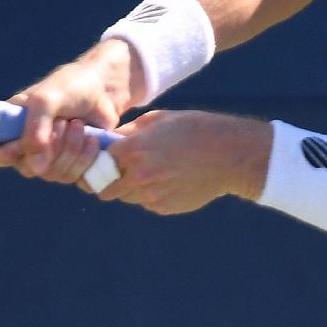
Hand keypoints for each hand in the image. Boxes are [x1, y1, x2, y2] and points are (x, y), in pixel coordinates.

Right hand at [0, 39, 140, 185]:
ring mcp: (48, 158)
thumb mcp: (46, 99)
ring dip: (70, 149)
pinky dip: (85, 158)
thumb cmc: (70, 86)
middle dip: (50, 146)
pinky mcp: (71, 164)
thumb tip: (35, 169)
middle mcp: (25, 145)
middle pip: (26, 168)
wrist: (104, 88)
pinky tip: (92, 139)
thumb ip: (35, 129)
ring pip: (52, 174)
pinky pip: (73, 177)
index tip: (18, 146)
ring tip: (79, 125)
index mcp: (8, 125)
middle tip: (63, 122)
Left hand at [98, 110, 270, 214]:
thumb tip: (108, 140)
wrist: (229, 155)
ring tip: (151, 172)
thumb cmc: (194, 129)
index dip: (98, 160)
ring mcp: (151, 195)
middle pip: (105, 187)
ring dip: (130, 188)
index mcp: (133, 150)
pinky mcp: (164, 207)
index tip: (101, 159)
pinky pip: (146, 203)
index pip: (97, 162)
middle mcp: (138, 176)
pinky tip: (169, 179)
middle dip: (108, 180)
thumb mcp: (158, 119)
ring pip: (126, 197)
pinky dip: (150, 194)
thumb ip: (129, 131)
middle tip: (118, 171)